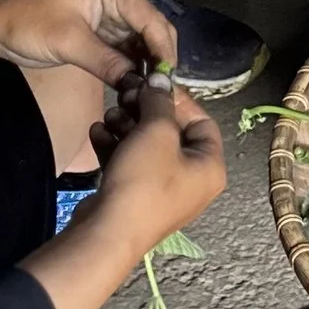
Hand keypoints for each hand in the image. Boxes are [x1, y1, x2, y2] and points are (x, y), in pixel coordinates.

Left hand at [0, 0, 175, 85]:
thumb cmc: (27, 23)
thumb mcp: (68, 42)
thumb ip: (107, 62)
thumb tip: (140, 85)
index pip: (151, 19)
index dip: (164, 50)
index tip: (168, 81)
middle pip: (152, 30)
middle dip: (160, 59)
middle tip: (164, 93)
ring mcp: (110, 17)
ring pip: (142, 43)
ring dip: (148, 66)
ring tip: (153, 95)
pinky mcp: (101, 33)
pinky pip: (126, 50)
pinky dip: (133, 68)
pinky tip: (137, 88)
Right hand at [90, 73, 225, 247]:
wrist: (108, 232)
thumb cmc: (143, 181)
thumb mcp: (156, 132)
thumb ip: (160, 101)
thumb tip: (162, 77)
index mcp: (210, 167)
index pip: (202, 121)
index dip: (177, 100)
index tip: (152, 85)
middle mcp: (193, 181)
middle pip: (172, 133)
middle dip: (145, 112)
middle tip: (125, 97)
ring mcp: (164, 191)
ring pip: (148, 147)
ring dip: (126, 127)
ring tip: (108, 117)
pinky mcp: (137, 197)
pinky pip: (131, 164)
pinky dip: (116, 147)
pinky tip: (97, 134)